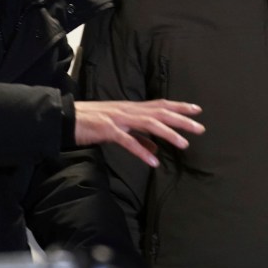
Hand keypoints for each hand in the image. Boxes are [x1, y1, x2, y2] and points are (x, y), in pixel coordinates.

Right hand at [73, 99, 203, 166]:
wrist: (67, 118)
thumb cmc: (92, 123)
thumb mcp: (118, 128)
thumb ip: (138, 138)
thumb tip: (157, 149)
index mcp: (131, 108)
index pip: (160, 105)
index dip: (179, 106)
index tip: (197, 110)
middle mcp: (128, 110)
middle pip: (160, 113)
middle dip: (182, 120)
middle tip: (200, 128)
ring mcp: (118, 119)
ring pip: (149, 124)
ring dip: (168, 134)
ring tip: (184, 144)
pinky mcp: (107, 130)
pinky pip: (128, 142)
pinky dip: (142, 151)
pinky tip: (153, 162)